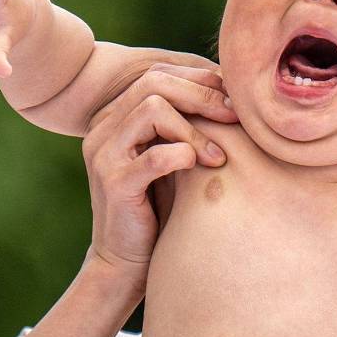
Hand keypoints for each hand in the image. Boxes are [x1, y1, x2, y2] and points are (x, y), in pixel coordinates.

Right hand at [82, 64, 236, 286]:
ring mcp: (103, 155)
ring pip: (152, 110)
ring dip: (195, 129)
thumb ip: (185, 125)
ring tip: (219, 155)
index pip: (156, 75)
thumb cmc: (158, 207)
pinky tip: (201, 167)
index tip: (233, 100)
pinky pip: (154, 156)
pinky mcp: (113, 184)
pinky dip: (183, 155)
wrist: (126, 262)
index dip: (198, 80)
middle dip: (201, 95)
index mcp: (113, 117)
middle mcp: (102, 129)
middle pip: (153, 83)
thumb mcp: (171, 158)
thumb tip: (231, 91)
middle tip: (234, 117)